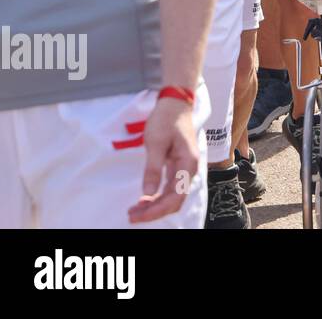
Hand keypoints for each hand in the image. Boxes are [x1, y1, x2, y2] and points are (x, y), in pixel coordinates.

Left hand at [128, 97, 197, 222]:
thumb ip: (153, 169)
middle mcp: (190, 170)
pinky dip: (157, 197)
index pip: (175, 197)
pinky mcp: (179, 167)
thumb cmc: (166, 120)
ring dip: (155, 206)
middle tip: (132, 215)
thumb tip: (147, 193)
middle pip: (175, 200)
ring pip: (173, 196)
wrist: (175, 104)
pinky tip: (145, 199)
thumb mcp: (155, 143)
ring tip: (135, 210)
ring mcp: (185, 169)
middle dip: (154, 211)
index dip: (157, 210)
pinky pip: (170, 188)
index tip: (138, 215)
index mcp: (188, 164)